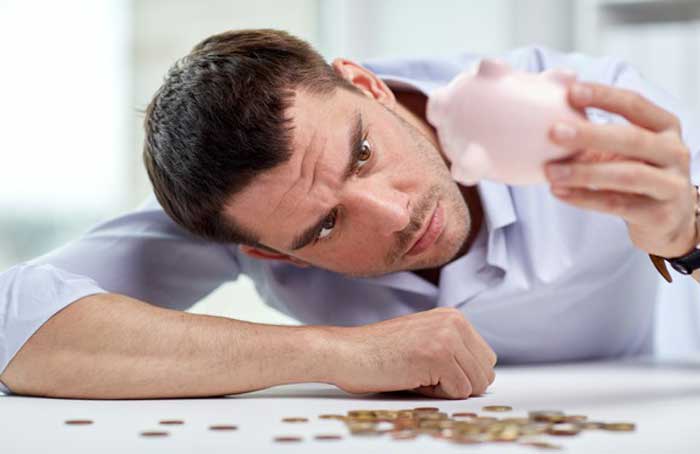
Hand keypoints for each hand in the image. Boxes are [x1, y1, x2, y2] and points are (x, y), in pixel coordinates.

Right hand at [330, 307, 496, 398]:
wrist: (347, 352)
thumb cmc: (379, 352)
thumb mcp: (424, 339)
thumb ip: (454, 350)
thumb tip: (482, 377)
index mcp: (453, 317)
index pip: (485, 360)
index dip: (460, 374)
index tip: (431, 368)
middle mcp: (454, 322)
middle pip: (485, 373)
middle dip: (459, 383)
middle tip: (424, 373)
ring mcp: (447, 337)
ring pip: (475, 384)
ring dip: (447, 389)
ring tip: (417, 374)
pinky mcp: (438, 355)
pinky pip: (458, 392)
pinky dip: (436, 395)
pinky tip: (412, 377)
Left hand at [545, 82, 696, 257]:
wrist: (667, 220)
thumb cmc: (636, 172)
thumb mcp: (622, 147)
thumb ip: (593, 125)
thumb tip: (555, 86)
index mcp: (665, 126)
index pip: (635, 104)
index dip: (604, 96)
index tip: (571, 92)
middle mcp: (674, 151)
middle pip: (631, 139)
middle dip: (590, 135)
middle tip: (553, 132)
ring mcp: (671, 184)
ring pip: (626, 175)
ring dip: (584, 173)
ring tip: (550, 172)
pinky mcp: (659, 214)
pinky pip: (618, 205)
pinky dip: (585, 198)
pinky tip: (559, 192)